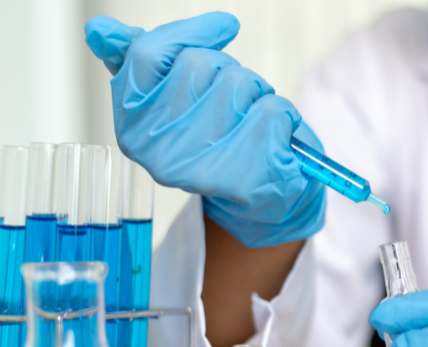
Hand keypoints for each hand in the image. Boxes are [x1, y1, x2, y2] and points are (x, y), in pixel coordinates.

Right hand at [84, 13, 324, 246]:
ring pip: (239, 83)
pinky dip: (284, 116)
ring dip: (258, 92)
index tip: (225, 27)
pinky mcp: (247, 179)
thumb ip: (139, 63)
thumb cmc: (220, 137)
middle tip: (236, 102)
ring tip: (253, 122)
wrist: (262, 195)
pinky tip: (275, 140)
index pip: (146, 54)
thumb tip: (99, 29)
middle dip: (229, 70)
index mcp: (133, 129)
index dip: (188, 32)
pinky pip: (272, 111)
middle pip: (200, 63)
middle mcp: (160, 155)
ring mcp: (203, 171)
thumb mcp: (175, 99)